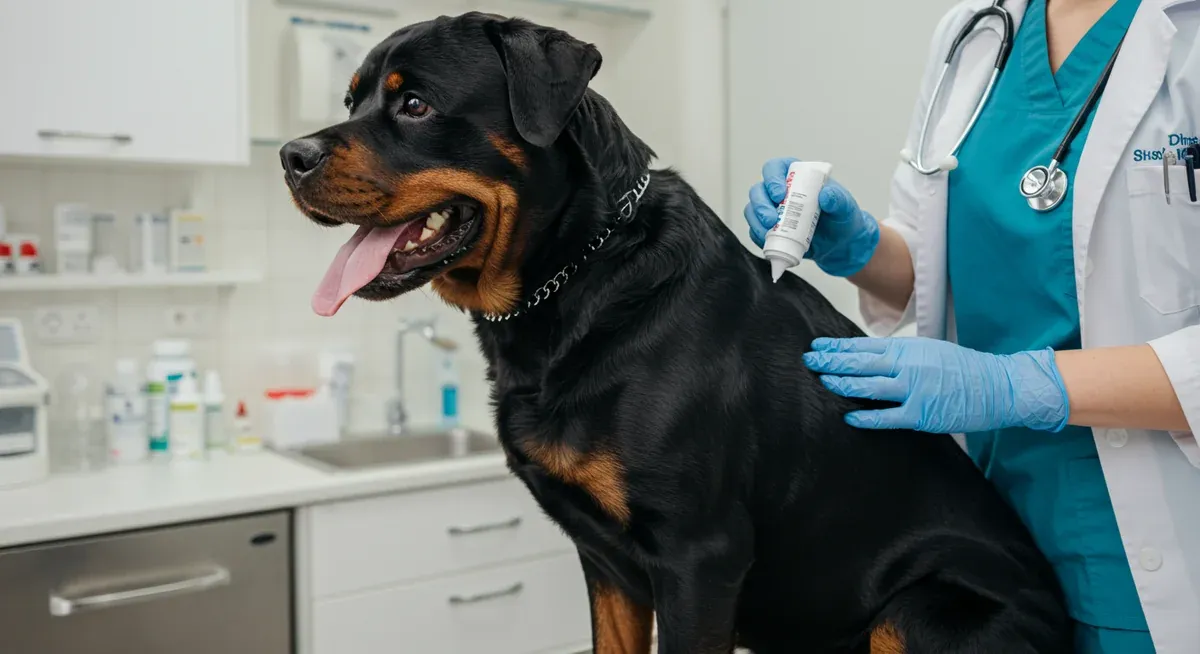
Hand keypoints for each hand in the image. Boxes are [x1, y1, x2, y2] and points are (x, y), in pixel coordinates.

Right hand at [744, 157, 881, 276]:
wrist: (839, 244)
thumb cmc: (841, 219)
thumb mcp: (845, 207)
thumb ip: (838, 198)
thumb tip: (826, 195)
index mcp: (795, 176)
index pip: (774, 168)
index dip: (772, 179)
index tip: (780, 195)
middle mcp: (779, 191)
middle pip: (758, 190)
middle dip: (761, 205)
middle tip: (771, 220)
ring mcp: (771, 210)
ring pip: (752, 210)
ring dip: (756, 221)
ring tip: (768, 233)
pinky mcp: (768, 229)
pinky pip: (755, 230)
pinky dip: (758, 236)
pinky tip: (768, 242)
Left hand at [803, 337, 1069, 432]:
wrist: (998, 385)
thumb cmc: (962, 368)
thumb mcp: (928, 351)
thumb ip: (899, 355)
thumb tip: (869, 358)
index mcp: (907, 349)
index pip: (863, 346)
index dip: (837, 347)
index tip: (817, 346)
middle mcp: (907, 366)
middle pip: (860, 363)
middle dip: (831, 361)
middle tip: (809, 360)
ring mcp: (913, 390)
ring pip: (869, 386)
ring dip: (843, 384)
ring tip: (823, 381)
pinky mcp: (921, 414)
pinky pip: (888, 416)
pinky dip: (867, 417)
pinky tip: (849, 417)